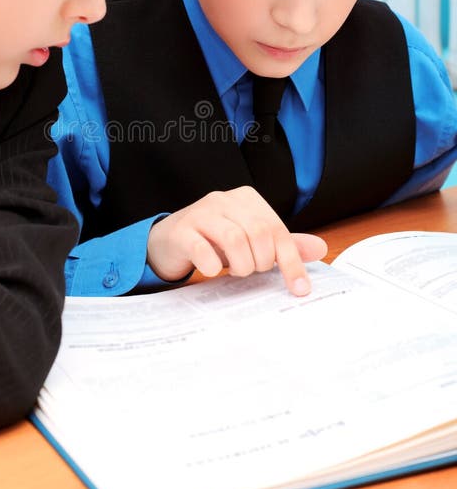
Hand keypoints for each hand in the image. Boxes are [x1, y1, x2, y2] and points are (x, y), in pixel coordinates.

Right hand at [146, 186, 326, 296]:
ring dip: (241, 265)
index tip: (299, 289)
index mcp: (246, 199)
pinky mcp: (181, 230)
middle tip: (252, 271)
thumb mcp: (250, 242)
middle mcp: (224, 199)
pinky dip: (213, 265)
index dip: (291, 262)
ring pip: (233, 239)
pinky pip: (202, 248)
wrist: (168, 241)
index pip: (277, 229)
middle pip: (258, 233)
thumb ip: (282, 244)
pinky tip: (213, 271)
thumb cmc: (213, 241)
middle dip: (261, 262)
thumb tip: (320, 248)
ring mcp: (201, 213)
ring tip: (236, 272)